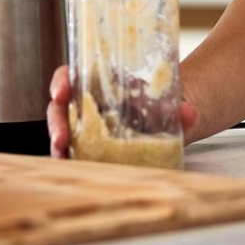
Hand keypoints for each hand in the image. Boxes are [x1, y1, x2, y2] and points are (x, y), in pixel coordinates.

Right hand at [46, 65, 201, 157]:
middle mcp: (87, 102)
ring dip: (59, 146)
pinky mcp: (90, 147)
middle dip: (57, 123)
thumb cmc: (166, 105)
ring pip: (64, 132)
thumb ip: (181, 109)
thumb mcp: (173, 102)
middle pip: (60, 108)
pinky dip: (71, 160)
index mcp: (100, 81)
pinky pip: (75, 152)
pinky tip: (73, 168)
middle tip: (62, 138)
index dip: (62, 82)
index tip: (63, 93)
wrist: (172, 122)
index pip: (71, 75)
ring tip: (64, 158)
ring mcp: (86, 126)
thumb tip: (188, 113)